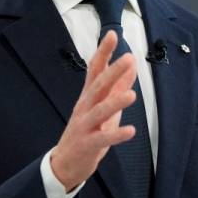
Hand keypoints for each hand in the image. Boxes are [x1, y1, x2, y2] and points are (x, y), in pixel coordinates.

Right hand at [50, 31, 137, 190]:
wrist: (66, 162)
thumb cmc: (88, 130)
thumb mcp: (104, 106)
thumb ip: (117, 86)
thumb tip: (132, 65)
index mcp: (89, 96)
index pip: (95, 69)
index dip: (103, 52)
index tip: (112, 35)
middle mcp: (85, 106)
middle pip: (98, 86)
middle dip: (112, 71)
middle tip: (128, 59)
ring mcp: (85, 125)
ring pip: (100, 111)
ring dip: (115, 102)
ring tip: (131, 95)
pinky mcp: (88, 143)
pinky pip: (103, 138)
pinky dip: (117, 134)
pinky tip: (130, 131)